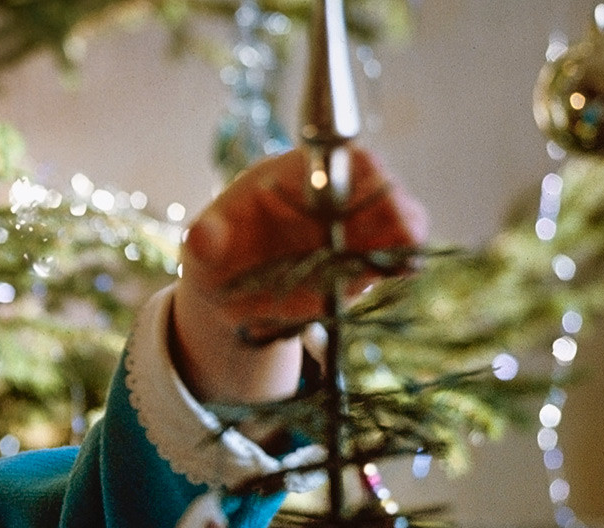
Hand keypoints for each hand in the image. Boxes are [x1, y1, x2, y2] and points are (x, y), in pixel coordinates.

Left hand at [172, 146, 427, 403]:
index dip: (354, 172)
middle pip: (378, 184)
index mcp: (291, 175)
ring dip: (405, 236)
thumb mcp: (202, 252)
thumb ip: (203, 243)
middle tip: (400, 235)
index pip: (335, 157)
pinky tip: (402, 273)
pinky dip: (403, 261)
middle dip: (391, 207)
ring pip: (398, 217)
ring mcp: (354, 224)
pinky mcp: (367, 256)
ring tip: (402, 260)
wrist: (232, 294)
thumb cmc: (215, 258)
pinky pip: (398, 253)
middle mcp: (330, 193)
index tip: (361, 195)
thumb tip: (198, 237)